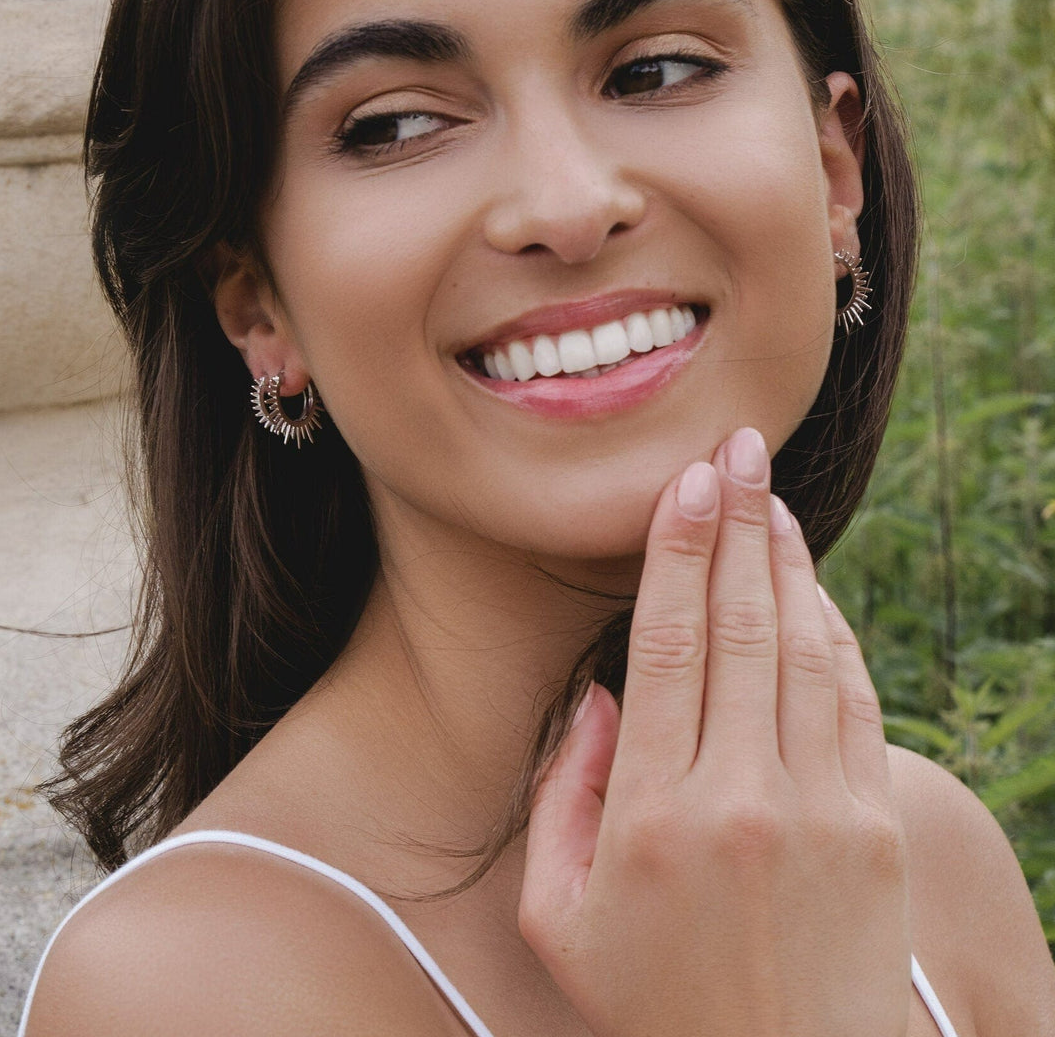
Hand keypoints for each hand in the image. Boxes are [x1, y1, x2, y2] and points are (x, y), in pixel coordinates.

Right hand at [519, 428, 911, 1036]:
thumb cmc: (654, 1002)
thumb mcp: (557, 916)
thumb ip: (560, 796)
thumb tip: (602, 696)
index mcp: (650, 817)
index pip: (667, 646)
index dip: (677, 553)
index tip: (687, 484)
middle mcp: (740, 799)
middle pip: (741, 627)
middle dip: (739, 525)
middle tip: (737, 449)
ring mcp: (819, 811)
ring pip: (803, 651)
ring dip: (787, 565)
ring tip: (773, 501)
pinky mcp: (873, 829)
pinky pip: (854, 702)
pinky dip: (835, 632)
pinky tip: (813, 589)